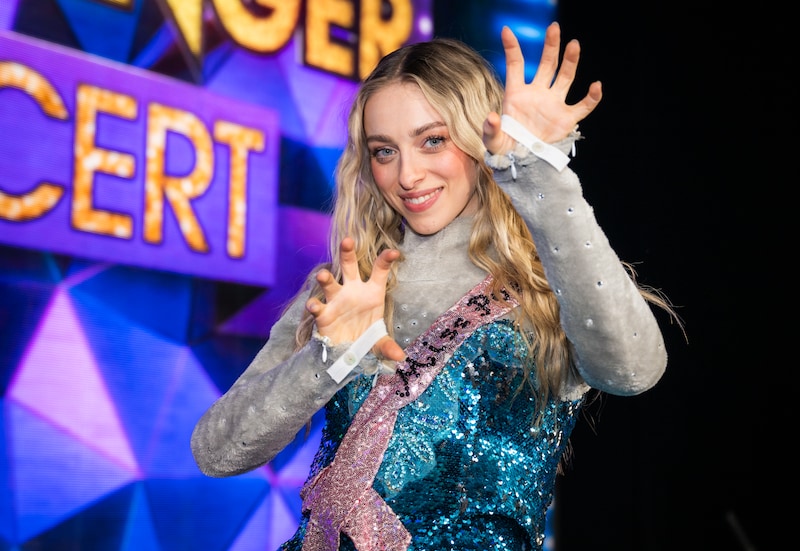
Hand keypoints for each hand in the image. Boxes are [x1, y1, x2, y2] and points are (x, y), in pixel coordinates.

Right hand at [306, 237, 405, 361]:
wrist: (346, 352)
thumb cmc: (365, 338)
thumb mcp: (378, 343)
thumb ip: (388, 347)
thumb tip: (399, 357)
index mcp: (372, 293)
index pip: (379, 271)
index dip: (386, 260)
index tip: (394, 252)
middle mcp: (352, 291)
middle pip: (349, 266)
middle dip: (347, 253)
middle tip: (347, 241)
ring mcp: (336, 300)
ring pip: (330, 283)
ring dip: (325, 277)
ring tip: (323, 275)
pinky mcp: (323, 313)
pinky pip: (318, 306)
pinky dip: (315, 305)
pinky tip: (313, 305)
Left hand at [483, 21, 602, 154]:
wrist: (522, 163)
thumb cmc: (505, 149)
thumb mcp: (492, 140)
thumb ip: (490, 129)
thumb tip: (491, 117)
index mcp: (516, 94)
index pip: (516, 65)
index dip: (512, 48)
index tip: (506, 30)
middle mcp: (537, 94)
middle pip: (547, 64)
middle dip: (551, 47)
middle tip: (554, 28)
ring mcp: (553, 104)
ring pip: (565, 77)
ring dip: (570, 61)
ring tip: (574, 45)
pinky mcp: (566, 119)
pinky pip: (583, 106)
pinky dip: (592, 97)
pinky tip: (596, 86)